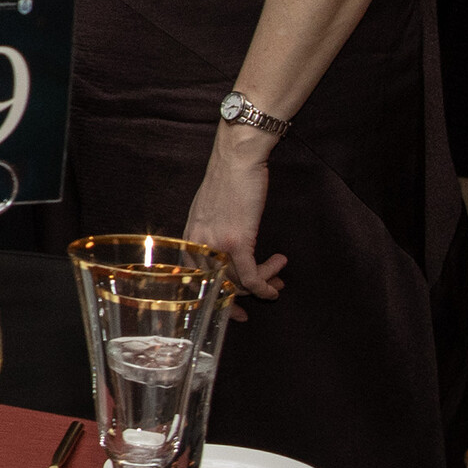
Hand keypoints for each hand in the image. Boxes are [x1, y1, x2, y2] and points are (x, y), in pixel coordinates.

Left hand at [183, 148, 287, 300]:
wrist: (237, 160)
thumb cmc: (227, 180)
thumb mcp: (207, 211)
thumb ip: (210, 233)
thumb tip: (224, 253)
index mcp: (189, 236)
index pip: (194, 278)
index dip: (212, 296)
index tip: (230, 307)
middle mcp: (199, 244)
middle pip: (219, 283)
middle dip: (241, 297)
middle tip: (257, 299)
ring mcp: (217, 244)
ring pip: (239, 280)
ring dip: (262, 282)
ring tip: (278, 277)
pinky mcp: (238, 240)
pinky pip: (251, 275)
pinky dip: (264, 286)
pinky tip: (274, 287)